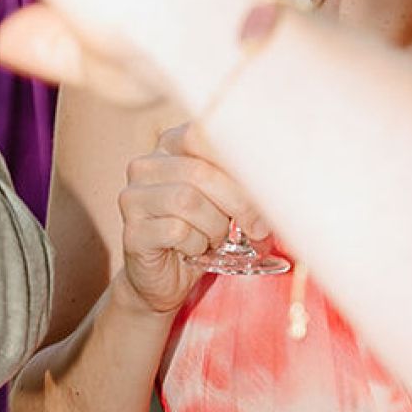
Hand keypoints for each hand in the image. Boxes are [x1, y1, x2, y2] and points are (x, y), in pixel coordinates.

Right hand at [119, 122, 266, 315]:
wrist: (167, 278)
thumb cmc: (202, 231)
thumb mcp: (226, 196)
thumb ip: (241, 177)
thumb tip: (279, 175)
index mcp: (170, 145)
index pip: (202, 133)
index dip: (236, 159)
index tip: (263, 186)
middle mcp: (145, 166)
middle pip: (200, 171)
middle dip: (238, 202)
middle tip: (257, 227)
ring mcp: (132, 198)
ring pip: (188, 201)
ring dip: (215, 227)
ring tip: (217, 239)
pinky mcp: (132, 232)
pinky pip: (176, 231)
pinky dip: (197, 245)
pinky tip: (194, 250)